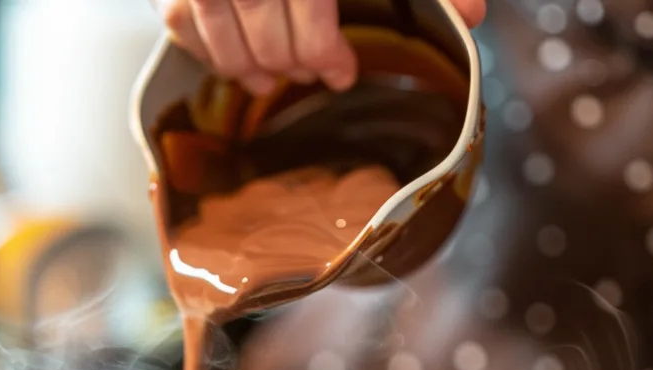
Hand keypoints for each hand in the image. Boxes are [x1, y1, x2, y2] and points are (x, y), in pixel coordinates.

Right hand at [152, 0, 486, 94]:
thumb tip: (473, 17)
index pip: (307, 8)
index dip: (323, 51)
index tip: (339, 73)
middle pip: (262, 22)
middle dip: (289, 62)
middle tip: (311, 75)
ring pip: (214, 22)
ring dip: (243, 65)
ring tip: (269, 78)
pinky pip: (179, 17)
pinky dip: (205, 46)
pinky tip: (232, 60)